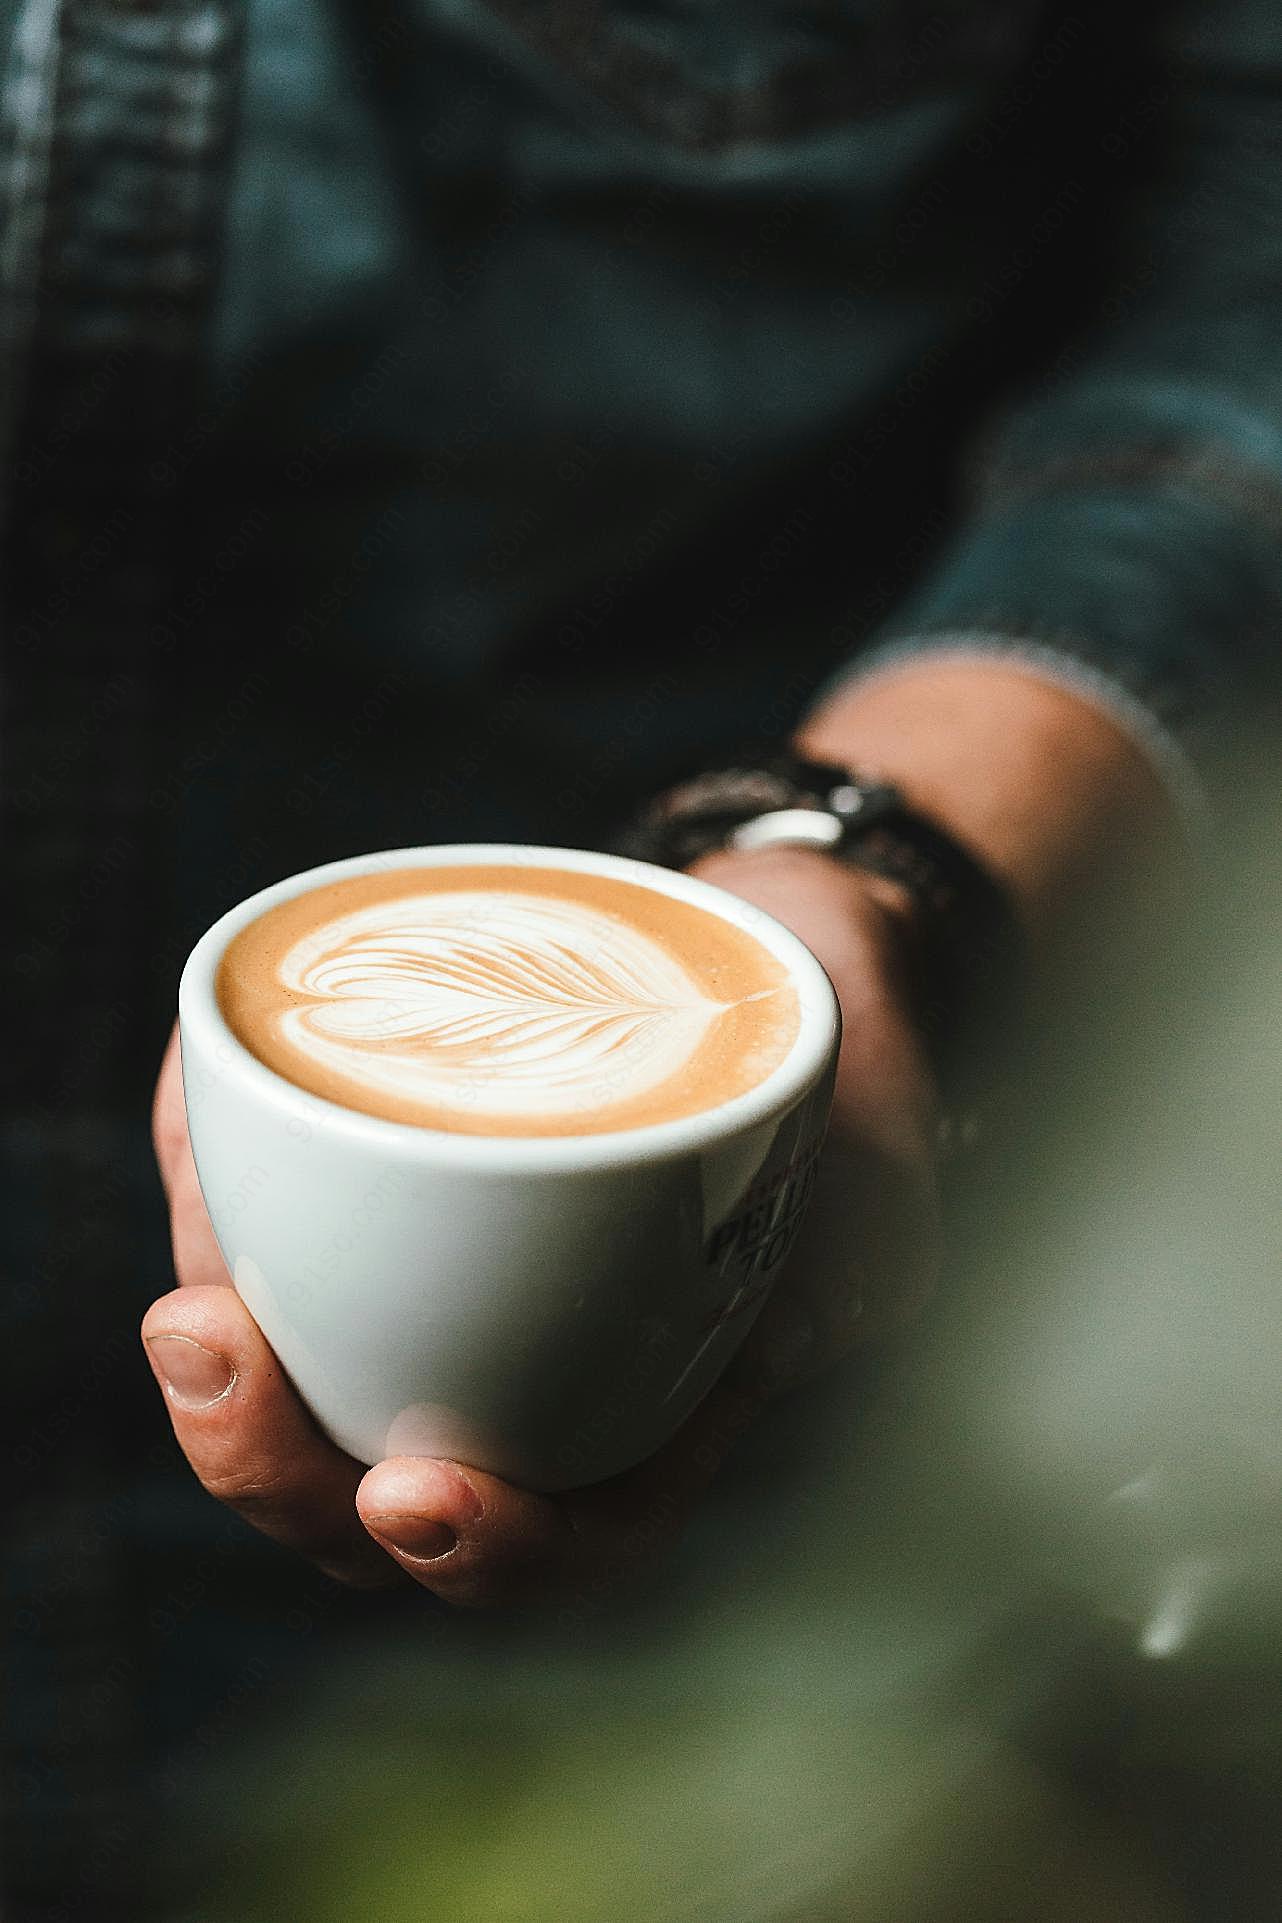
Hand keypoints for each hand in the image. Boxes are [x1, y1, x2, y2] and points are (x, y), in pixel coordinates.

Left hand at [142, 846, 941, 1607]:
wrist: (784, 939)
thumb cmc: (842, 1067)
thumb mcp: (884, 1156)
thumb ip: (871, 1243)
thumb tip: (795, 1320)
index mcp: (668, 1404)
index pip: (574, 1527)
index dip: (489, 1549)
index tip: (416, 1495)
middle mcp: (545, 1367)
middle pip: (387, 1490)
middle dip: (280, 1468)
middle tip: (226, 1367)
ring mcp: (460, 1277)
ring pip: (314, 1383)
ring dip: (229, 1377)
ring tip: (189, 1316)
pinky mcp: (391, 1178)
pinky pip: (281, 1224)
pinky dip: (224, 1202)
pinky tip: (198, 1146)